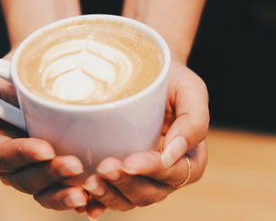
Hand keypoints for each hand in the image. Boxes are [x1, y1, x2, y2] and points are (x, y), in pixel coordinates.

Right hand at [0, 69, 88, 210]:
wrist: (41, 70)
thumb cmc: (10, 78)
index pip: (7, 156)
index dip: (25, 155)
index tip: (46, 150)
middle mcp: (17, 164)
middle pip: (29, 179)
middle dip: (51, 174)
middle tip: (73, 165)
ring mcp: (40, 169)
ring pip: (48, 191)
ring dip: (64, 193)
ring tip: (84, 192)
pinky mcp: (62, 171)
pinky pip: (68, 189)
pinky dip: (82, 199)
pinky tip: (93, 202)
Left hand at [82, 59, 208, 217]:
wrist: (148, 73)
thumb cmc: (173, 81)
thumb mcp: (191, 91)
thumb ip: (193, 122)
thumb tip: (172, 154)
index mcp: (189, 160)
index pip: (172, 173)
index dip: (150, 171)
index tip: (129, 162)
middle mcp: (166, 174)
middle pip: (149, 192)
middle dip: (125, 184)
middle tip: (104, 167)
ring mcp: (142, 178)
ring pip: (128, 199)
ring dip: (108, 195)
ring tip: (90, 182)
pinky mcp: (122, 175)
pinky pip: (110, 195)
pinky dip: (96, 201)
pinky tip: (82, 199)